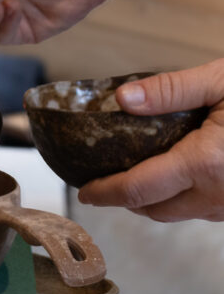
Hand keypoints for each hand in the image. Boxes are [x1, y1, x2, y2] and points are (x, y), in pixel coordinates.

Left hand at [77, 60, 223, 221]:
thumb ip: (171, 90)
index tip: (84, 190)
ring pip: (178, 213)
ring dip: (151, 201)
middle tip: (100, 180)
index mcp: (206, 164)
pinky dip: (180, 198)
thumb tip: (122, 99)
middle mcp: (219, 194)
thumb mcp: (223, 80)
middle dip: (123, 199)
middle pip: (152, 209)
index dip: (104, 193)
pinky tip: (173, 175)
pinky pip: (204, 210)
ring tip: (131, 176)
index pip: (137, 190)